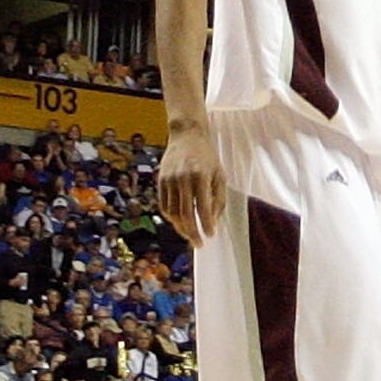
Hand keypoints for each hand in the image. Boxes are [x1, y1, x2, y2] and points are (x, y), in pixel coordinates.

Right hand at [158, 119, 224, 246]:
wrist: (187, 136)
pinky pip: (164, 206)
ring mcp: (169, 180)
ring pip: (173, 213)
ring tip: (191, 235)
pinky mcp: (161, 181)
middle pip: (185, 214)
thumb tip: (212, 222)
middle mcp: (183, 178)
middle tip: (199, 244)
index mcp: (201, 176)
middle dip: (192, 233)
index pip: (203, 207)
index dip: (206, 224)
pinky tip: (180, 223)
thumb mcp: (219, 175)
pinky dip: (172, 218)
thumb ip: (218, 199)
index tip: (211, 235)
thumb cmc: (207, 158)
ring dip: (181, 228)